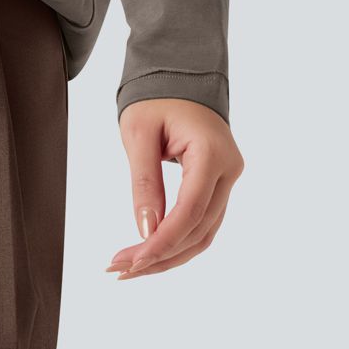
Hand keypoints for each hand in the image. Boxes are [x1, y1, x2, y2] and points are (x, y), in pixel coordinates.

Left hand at [106, 98, 243, 279]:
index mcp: (212, 153)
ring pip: (203, 233)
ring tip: (128, 268)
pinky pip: (201, 223)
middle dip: (160, 254)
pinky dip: (176, 241)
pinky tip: (148, 253)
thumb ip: (144, 181)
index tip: (133, 261)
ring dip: (168, 255)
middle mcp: (229, 171)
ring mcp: (228, 180)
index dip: (163, 241)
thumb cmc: (156, 99)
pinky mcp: (219, 187)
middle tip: (119, 271)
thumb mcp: (138, 133)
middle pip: (199, 229)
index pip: (191, 209)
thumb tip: (145, 231)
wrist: (179, 77)